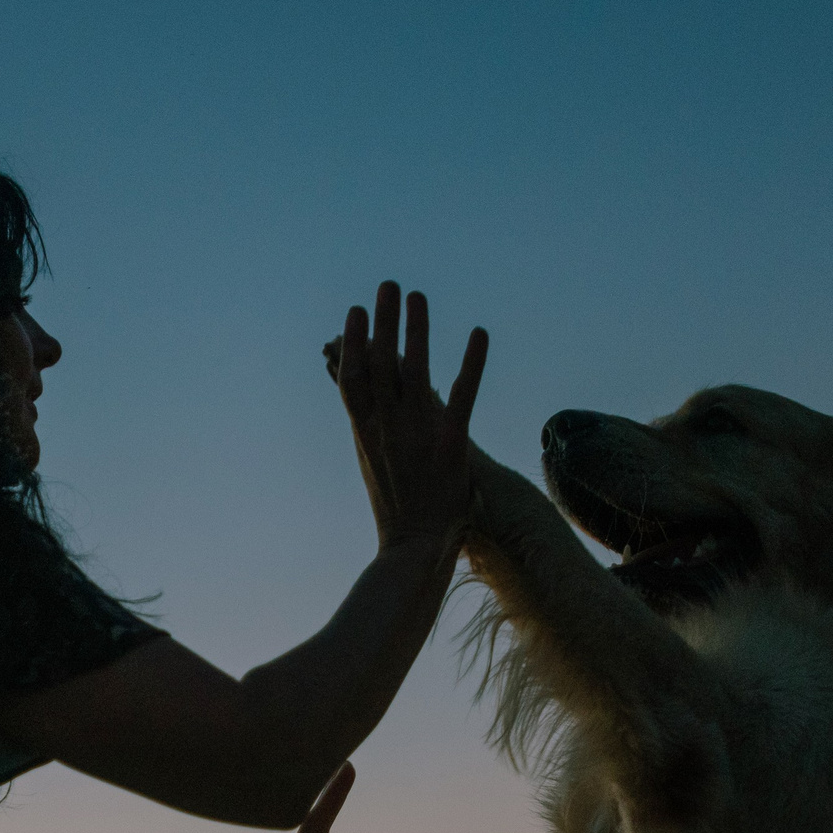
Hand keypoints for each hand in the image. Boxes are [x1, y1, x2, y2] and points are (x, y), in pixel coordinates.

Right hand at [328, 282, 487, 555]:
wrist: (413, 547)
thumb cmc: (396, 508)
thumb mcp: (372, 463)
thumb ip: (372, 429)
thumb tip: (367, 406)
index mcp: (366, 432)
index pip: (354, 377)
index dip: (354, 341)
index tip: (356, 311)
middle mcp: (387, 427)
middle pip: (380, 363)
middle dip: (382, 321)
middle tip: (387, 285)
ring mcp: (418, 434)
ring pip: (415, 369)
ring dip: (417, 329)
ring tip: (417, 296)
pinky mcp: (451, 444)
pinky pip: (463, 395)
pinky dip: (472, 362)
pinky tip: (479, 332)